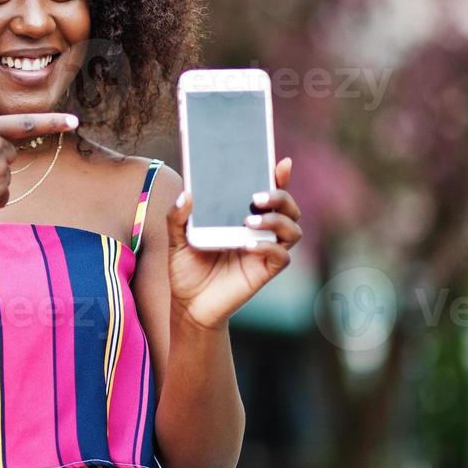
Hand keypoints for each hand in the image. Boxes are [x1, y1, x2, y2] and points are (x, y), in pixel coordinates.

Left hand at [166, 158, 302, 330]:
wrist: (188, 305)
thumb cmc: (186, 268)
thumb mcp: (176, 239)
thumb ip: (177, 217)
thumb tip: (186, 194)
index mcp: (241, 215)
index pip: (267, 192)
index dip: (278, 176)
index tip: (280, 162)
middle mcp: (259, 230)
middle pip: (288, 206)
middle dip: (279, 196)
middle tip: (256, 197)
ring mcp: (264, 250)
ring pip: (291, 229)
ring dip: (276, 220)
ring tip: (248, 221)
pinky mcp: (265, 271)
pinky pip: (281, 256)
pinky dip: (270, 248)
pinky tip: (249, 246)